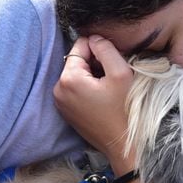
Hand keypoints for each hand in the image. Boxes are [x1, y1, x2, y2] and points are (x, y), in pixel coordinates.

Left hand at [53, 35, 136, 170]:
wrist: (123, 145)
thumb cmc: (125, 111)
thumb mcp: (121, 73)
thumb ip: (106, 48)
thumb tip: (95, 37)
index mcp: (68, 79)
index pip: (80, 45)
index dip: (99, 47)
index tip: (114, 61)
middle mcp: (58, 89)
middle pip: (77, 60)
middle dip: (95, 62)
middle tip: (113, 76)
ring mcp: (60, 102)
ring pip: (77, 74)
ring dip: (93, 75)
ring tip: (109, 89)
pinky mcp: (66, 111)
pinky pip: (76, 88)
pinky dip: (89, 87)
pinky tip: (103, 98)